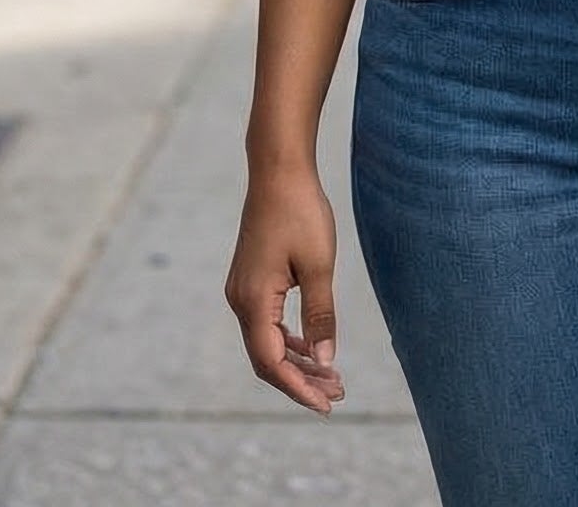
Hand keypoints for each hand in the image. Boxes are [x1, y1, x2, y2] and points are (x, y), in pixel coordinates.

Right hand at [224, 161, 346, 412]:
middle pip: (267, 358)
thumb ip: (320, 315)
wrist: (279, 170)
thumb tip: (326, 361)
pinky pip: (267, 323)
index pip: (272, 362)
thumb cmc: (301, 212)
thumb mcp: (319, 265)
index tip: (327, 405)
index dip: (299, 388)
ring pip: (267, 342)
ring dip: (297, 362)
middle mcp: (240, 300)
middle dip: (301, 380)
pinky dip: (290, 340)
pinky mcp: (250, 281)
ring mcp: (242, 291)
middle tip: (337, 394)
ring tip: (331, 378)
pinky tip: (313, 348)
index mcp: (253, 301)